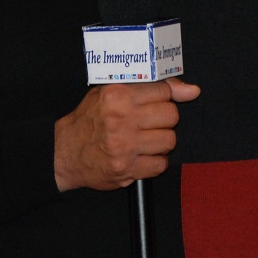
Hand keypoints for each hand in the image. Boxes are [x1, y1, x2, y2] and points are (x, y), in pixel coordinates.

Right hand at [53, 78, 199, 191]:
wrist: (65, 153)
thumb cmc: (89, 120)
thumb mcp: (112, 92)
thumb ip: (152, 88)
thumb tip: (192, 90)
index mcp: (117, 95)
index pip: (163, 91)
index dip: (162, 97)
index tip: (154, 102)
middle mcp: (121, 119)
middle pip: (170, 115)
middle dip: (164, 119)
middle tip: (149, 122)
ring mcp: (124, 146)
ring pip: (169, 140)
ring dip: (161, 141)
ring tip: (145, 139)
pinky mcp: (126, 169)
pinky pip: (160, 164)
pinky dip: (155, 161)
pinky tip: (142, 155)